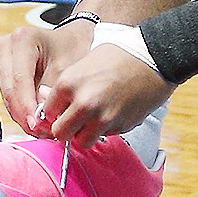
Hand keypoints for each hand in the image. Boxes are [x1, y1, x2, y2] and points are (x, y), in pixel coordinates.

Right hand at [0, 15, 91, 129]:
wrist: (69, 40)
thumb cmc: (72, 49)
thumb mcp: (68, 67)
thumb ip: (52, 92)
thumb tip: (40, 119)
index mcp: (23, 38)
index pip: (20, 79)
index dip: (26, 105)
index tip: (36, 125)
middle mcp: (5, 46)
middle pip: (9, 89)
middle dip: (24, 115)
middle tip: (40, 133)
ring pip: (6, 95)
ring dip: (21, 115)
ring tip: (41, 130)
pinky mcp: (0, 71)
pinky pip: (7, 96)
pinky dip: (20, 110)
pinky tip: (35, 122)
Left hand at [37, 44, 172, 147]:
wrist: (155, 57)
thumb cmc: (119, 55)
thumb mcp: (84, 63)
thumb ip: (63, 85)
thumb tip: (42, 97)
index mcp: (68, 84)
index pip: (47, 113)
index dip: (54, 113)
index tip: (61, 110)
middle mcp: (83, 103)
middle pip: (60, 133)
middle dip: (66, 129)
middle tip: (74, 120)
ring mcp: (103, 117)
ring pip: (81, 142)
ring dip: (85, 134)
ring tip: (93, 119)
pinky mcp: (121, 126)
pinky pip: (105, 136)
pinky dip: (105, 130)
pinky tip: (114, 112)